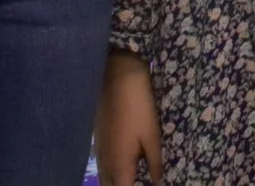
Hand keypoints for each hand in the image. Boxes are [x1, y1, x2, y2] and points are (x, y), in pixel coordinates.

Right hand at [95, 52, 162, 185]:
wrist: (116, 78)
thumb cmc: (138, 107)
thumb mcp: (152, 135)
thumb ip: (154, 162)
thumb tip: (158, 182)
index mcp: (120, 164)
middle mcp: (105, 162)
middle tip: (138, 181)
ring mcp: (98, 151)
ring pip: (104, 177)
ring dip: (115, 181)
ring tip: (132, 177)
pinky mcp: (97, 140)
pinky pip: (102, 165)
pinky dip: (111, 171)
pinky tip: (123, 163)